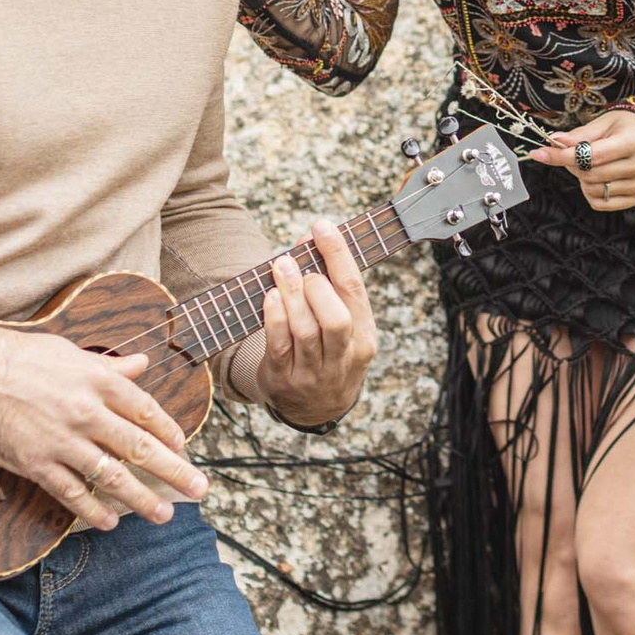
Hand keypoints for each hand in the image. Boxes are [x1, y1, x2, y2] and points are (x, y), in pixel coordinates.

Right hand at [0, 322, 208, 531]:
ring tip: (162, 514)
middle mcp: (86, 411)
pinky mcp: (35, 462)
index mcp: (97, 380)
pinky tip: (111, 521)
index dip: (168, 432)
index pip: (145, 411)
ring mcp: (61, 440)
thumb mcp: (69, 351)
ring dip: (141, 499)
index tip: (184, 447)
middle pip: (140, 448)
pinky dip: (93, 510)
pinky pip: (72, 492)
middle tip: (199, 489)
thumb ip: (108, 365)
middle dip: (174, 472)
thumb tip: (141, 364)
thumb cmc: (16, 355)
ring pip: (111, 476)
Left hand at [256, 220, 378, 428]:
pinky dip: (274, 318)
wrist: (317, 407)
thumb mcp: (344, 324)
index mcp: (364, 337)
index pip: (354, 290)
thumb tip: (308, 239)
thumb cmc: (331, 351)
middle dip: (316, 286)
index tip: (322, 227)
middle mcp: (343, 357)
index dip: (338, 255)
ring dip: (291, 295)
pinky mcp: (284, 380)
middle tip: (299, 264)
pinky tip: (270, 296)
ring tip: (281, 267)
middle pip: (335, 319)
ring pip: (305, 332)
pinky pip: (279, 347)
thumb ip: (329, 284)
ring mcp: (314, 372)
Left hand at [531, 110, 634, 211]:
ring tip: (590, 164)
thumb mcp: (603, 123)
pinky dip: (591, 192)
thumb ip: (579, 135)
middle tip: (573, 154)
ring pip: (594, 190)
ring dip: (582, 179)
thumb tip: (553, 142)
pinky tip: (598, 178)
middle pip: (590, 174)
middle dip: (573, 165)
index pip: (592, 155)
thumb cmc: (624, 126)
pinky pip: (602, 203)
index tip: (539, 153)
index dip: (562, 156)